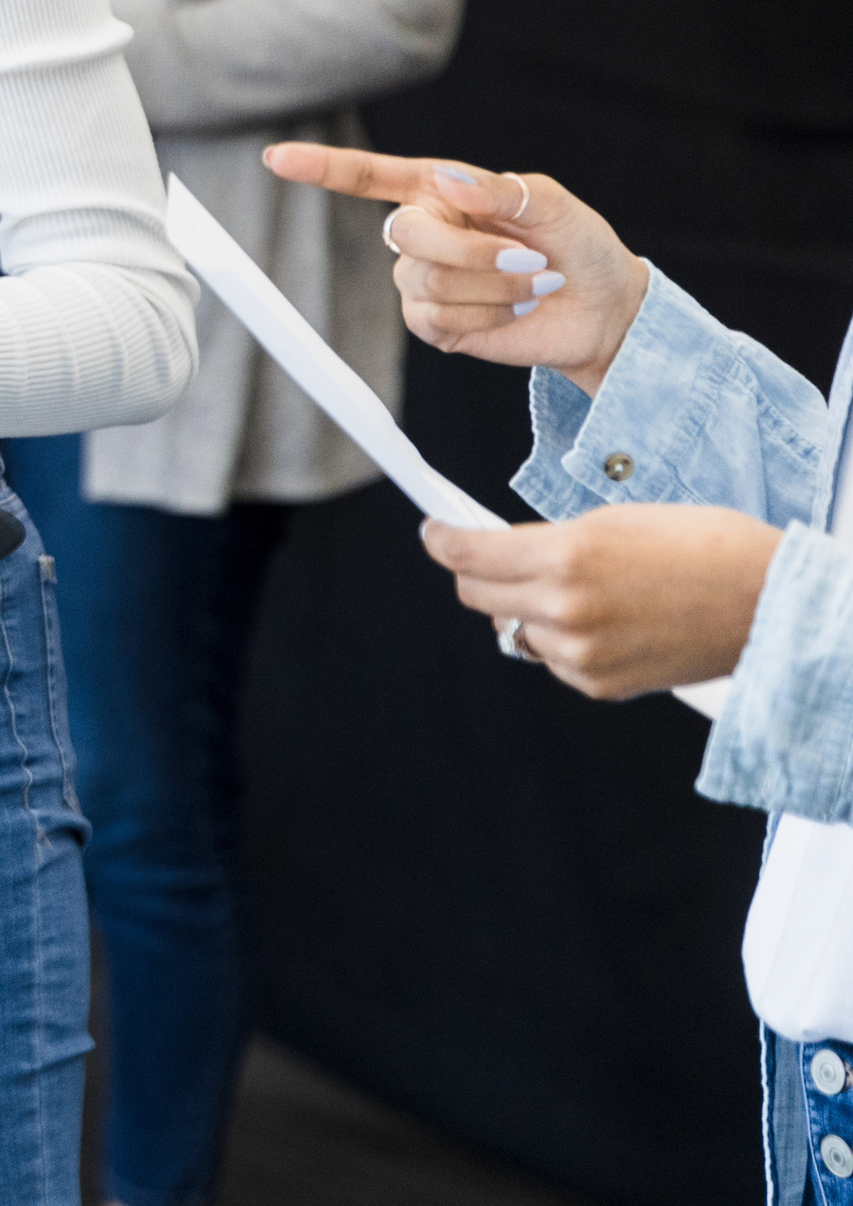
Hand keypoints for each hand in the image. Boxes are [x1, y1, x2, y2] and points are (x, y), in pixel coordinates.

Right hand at [260, 144, 649, 391]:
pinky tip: (513, 309)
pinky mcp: (434, 324)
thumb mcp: (554, 204)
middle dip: (468, 252)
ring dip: (492, 287)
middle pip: (403, 235)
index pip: (370, 177)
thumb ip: (501, 189)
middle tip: (528, 258)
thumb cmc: (580, 246)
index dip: (322, 167)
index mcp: (441, 191)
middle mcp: (425, 232)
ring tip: (533, 284)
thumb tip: (445, 183)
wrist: (602, 310)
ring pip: (425, 281)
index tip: (276, 158)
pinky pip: (435, 319)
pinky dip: (485, 315)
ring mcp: (424, 279)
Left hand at [420, 502, 779, 698]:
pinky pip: (552, 659)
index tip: (434, 532)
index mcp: (565, 555)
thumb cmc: (702, 545)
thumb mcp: (614, 520)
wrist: (770, 601)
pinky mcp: (599, 685)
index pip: (467, 554)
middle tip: (496, 558)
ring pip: (513, 629)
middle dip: (479, 574)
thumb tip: (499, 552)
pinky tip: (605, 622)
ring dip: (527, 610)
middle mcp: (565, 608)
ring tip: (582, 591)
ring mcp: (581, 652)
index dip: (441, 540)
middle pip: (477, 596)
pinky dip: (562, 641)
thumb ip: (548, 540)